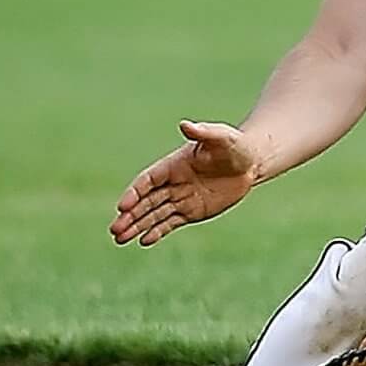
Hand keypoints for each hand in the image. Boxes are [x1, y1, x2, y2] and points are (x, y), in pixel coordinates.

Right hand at [109, 120, 264, 246]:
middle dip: (130, 215)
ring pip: (154, 215)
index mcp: (174, 164)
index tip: (123, 206)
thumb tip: (185, 125)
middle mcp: (173, 182)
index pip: (148, 180)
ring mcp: (181, 198)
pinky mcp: (192, 211)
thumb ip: (202, 132)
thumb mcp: (221, 137)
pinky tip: (143, 241)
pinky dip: (157, 232)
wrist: (250, 161)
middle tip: (114, 230)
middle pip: (146, 201)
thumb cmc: (234, 145)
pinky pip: (171, 223)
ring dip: (137, 226)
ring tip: (119, 239)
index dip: (134, 193)